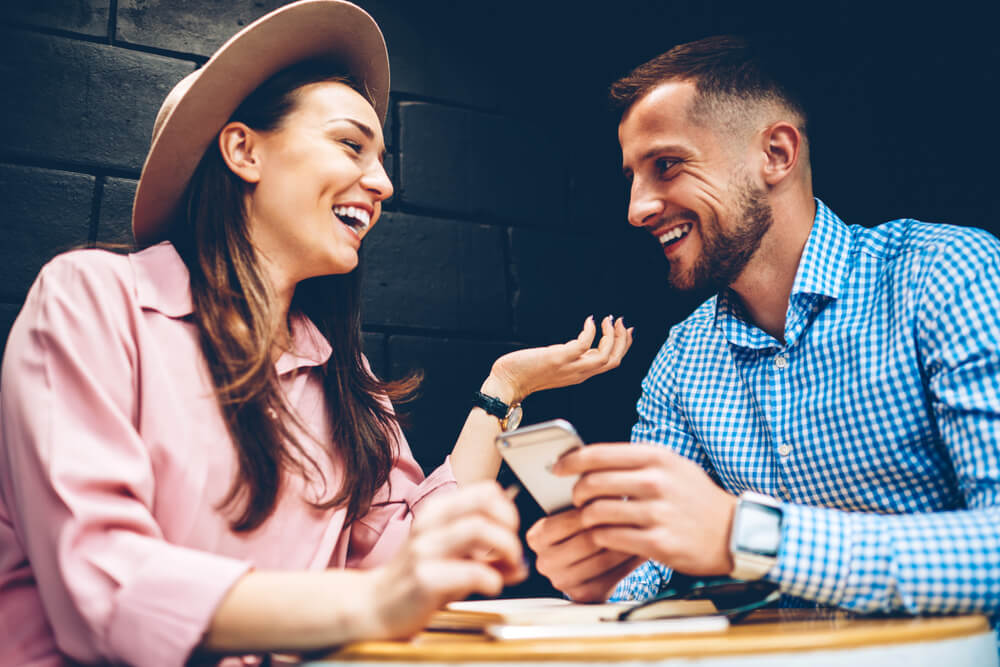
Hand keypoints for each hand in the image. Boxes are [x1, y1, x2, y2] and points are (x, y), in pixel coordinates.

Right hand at [364, 482, 527, 638]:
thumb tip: (520, 564)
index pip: (485, 491)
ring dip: (506, 549)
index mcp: (437, 512)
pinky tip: (490, 587)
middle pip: (485, 506)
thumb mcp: (451, 559)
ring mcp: (425, 550)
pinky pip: (472, 572)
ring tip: (507, 569)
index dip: (508, 511)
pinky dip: (492, 580)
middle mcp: (429, 525)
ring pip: (479, 530)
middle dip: (510, 530)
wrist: (373, 606)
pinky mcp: (425, 579)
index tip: (510, 533)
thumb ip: (485, 558)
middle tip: (513, 553)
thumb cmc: (414, 580)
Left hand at [484, 316, 632, 403]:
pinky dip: (590, 331)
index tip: (625, 330)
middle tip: (621, 322)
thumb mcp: (557, 364)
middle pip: (613, 360)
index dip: (623, 346)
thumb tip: (586, 343)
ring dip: (612, 336)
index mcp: (580, 374)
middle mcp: (579, 373)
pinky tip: (589, 321)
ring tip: (609, 320)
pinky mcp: (559, 359)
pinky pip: (584, 345)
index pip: (610, 363)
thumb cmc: (526, 373)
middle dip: (623, 340)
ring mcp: (570, 367)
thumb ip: (573, 357)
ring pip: (605, 356)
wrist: (506, 383)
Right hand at [526, 508, 643, 601]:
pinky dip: (628, 563)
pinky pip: (611, 578)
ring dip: (626, 543)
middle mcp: (544, 561)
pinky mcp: (581, 595)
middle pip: (589, 540)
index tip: (622, 497)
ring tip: (643, 530)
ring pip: (602, 559)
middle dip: (616, 525)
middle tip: (640, 513)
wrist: (590, 564)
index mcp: (536, 536)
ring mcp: (561, 581)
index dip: (601, 507)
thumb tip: (604, 478)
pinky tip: (639, 549)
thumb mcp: (578, 511)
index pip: (573, 520)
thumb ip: (585, 500)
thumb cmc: (587, 528)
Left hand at [557, 443, 737, 576]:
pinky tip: (605, 536)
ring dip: (586, 518)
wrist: (734, 532)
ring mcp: (657, 513)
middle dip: (577, 493)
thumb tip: (588, 460)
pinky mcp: (657, 542)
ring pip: (596, 513)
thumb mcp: (671, 466)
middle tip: (577, 499)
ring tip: (591, 519)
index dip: (570, 461)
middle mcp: (656, 481)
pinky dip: (600, 537)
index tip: (556, 468)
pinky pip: (609, 538)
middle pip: (592, 483)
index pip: (599, 453)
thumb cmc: (695, 498)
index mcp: (657, 457)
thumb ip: (634, 461)